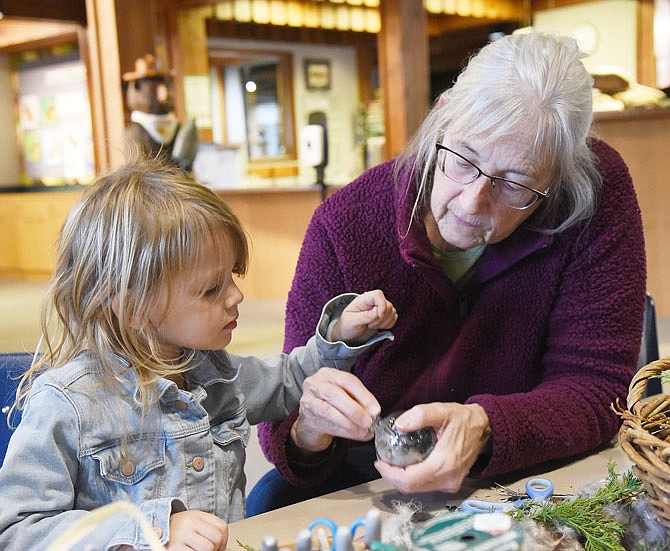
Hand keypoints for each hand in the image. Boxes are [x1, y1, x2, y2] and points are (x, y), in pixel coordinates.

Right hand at [167, 510, 227, 550]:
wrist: (155, 532)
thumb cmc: (177, 531)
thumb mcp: (193, 524)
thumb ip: (207, 529)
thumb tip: (223, 546)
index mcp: (197, 515)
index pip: (222, 527)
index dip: (224, 541)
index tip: (219, 548)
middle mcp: (189, 522)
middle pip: (216, 538)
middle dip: (215, 549)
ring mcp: (182, 534)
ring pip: (208, 548)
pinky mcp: (175, 547)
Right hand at [291, 368, 380, 451]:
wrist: (312, 421)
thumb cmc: (332, 405)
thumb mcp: (346, 397)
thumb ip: (359, 402)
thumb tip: (373, 413)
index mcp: (329, 374)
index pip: (348, 381)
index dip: (363, 395)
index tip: (375, 409)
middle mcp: (315, 383)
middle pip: (335, 394)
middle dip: (355, 409)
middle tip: (368, 421)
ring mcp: (308, 400)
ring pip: (328, 410)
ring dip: (348, 422)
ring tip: (362, 430)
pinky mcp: (306, 418)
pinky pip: (325, 424)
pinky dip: (342, 430)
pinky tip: (353, 434)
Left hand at [331, 290, 396, 343]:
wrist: (347, 330)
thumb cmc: (347, 324)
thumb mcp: (352, 321)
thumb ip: (365, 316)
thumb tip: (378, 311)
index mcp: (363, 299)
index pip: (378, 295)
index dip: (382, 305)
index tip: (379, 316)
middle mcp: (373, 301)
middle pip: (388, 305)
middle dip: (381, 318)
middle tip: (369, 325)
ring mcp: (380, 307)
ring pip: (392, 312)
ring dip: (384, 322)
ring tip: (371, 326)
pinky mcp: (385, 314)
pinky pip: (394, 317)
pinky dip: (388, 324)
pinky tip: (378, 326)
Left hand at [374, 403, 490, 492]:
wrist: (484, 428)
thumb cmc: (463, 420)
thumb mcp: (441, 410)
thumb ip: (420, 415)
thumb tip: (400, 424)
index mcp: (444, 463)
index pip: (410, 480)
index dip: (390, 474)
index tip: (379, 462)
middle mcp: (448, 478)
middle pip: (411, 488)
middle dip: (392, 477)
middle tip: (382, 462)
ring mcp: (451, 483)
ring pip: (418, 489)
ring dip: (401, 479)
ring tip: (391, 463)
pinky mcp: (451, 483)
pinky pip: (426, 486)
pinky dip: (413, 479)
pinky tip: (406, 466)